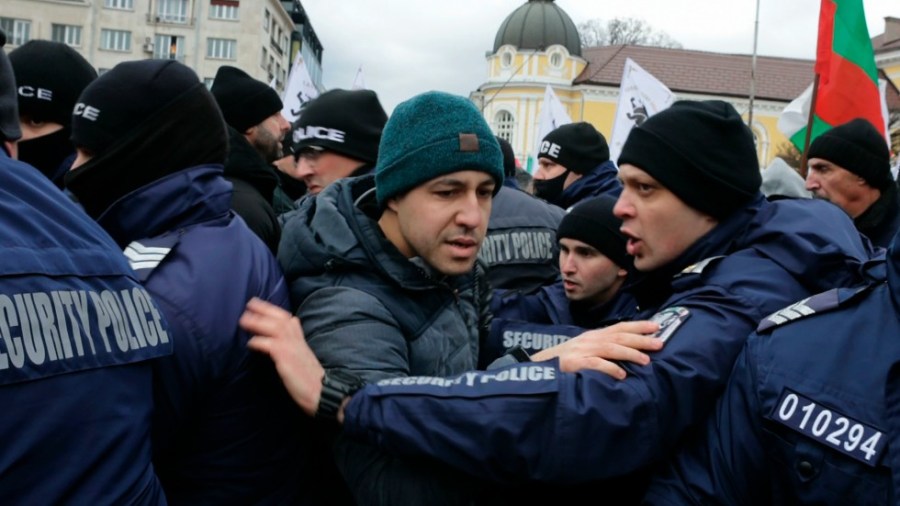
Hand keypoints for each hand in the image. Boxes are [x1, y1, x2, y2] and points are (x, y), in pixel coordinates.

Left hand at [240, 297, 324, 415]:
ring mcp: (292, 347)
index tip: (261, 305)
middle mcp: (297, 340)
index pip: (288, 319)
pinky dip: (259, 342)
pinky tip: (250, 343)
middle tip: (250, 303)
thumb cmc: (310, 378)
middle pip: (281, 318)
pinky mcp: (286, 358)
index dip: (274, 311)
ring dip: (258, 322)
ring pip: (275, 328)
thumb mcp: (302, 357)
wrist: (321, 391)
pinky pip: (271, 345)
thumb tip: (283, 338)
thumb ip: (294, 345)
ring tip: (244, 319)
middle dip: (265, 309)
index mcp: (300, 339)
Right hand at [530, 321, 661, 378]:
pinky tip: (621, 374)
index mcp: (594, 335)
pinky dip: (610, 368)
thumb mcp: (586, 348)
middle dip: (640, 339)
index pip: (619, 327)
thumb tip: (627, 350)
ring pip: (610, 349)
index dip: (638, 326)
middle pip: (619, 337)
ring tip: (645, 360)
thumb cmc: (567, 359)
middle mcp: (590, 340)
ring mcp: (582, 350)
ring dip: (629, 353)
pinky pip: (595, 364)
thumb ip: (603, 348)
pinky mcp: (575, 363)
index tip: (656, 326)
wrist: (542, 365)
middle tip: (659, 343)